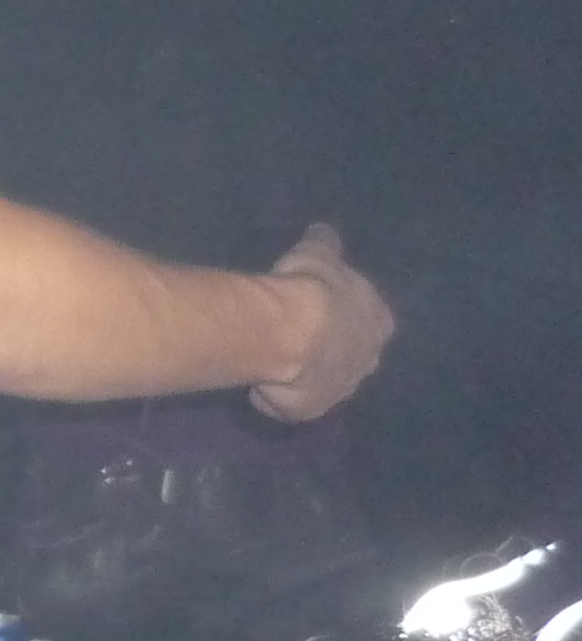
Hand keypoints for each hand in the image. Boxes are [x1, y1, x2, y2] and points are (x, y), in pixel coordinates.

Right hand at [251, 221, 393, 421]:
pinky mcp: (311, 410)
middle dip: (336, 352)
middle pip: (355, 358)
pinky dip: (280, 396)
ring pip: (327, 384)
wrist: (288, 333)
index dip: (350, 318)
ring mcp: (341, 390)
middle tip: (304, 342)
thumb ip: (324, 245)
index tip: (328, 312)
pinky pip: (294, 404)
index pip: (374, 322)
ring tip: (281, 365)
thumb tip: (324, 230)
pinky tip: (262, 383)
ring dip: (309, 377)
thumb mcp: (317, 254)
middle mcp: (368, 360)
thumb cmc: (311, 289)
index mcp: (380, 322)